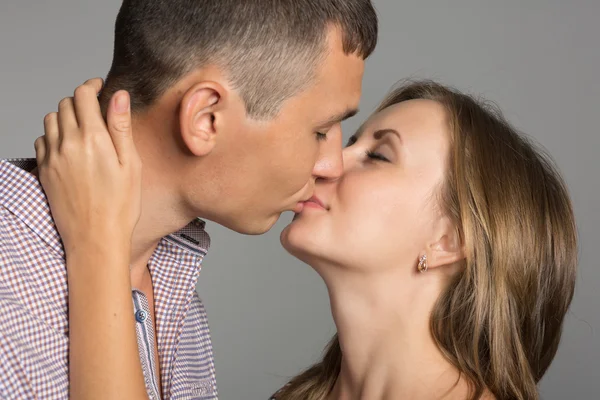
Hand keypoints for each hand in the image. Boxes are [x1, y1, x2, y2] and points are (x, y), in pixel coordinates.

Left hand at [35, 78, 141, 252]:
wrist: (95, 238)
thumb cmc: (121, 205)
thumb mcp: (132, 165)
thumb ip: (121, 127)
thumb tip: (118, 95)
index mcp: (93, 139)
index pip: (83, 95)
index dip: (92, 85)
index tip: (100, 87)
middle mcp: (68, 143)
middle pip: (65, 104)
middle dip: (80, 100)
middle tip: (95, 108)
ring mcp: (52, 157)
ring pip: (50, 119)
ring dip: (64, 116)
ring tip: (82, 126)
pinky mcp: (44, 170)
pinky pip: (42, 140)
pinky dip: (53, 135)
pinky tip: (68, 146)